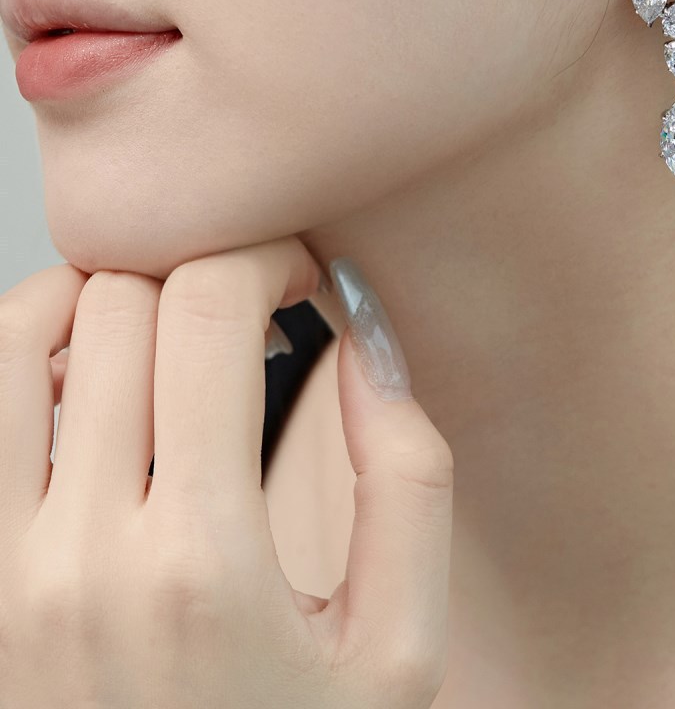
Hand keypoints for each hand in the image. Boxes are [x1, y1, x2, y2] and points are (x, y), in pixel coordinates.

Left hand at [0, 237, 453, 707]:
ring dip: (105, 295)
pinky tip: (90, 380)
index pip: (208, 308)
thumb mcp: (401, 646)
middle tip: (253, 305)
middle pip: (124, 300)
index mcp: (203, 560)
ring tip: (166, 326)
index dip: (267, 256)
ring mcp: (2, 571)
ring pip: (23, 330)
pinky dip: (29, 355)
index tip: (301, 278)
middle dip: (205, 269)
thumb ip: (405, 475)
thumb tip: (365, 342)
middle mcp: (79, 554)